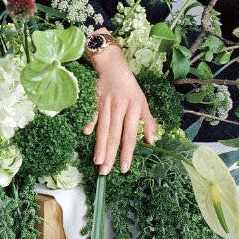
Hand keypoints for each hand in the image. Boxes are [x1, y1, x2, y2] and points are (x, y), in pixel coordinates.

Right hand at [82, 46, 157, 174]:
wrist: (113, 66)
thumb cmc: (130, 88)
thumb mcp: (143, 102)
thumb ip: (148, 122)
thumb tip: (152, 141)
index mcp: (134, 109)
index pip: (131, 135)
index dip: (127, 152)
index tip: (124, 168)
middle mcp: (120, 108)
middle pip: (115, 134)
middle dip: (111, 154)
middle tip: (106, 172)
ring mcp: (106, 104)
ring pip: (103, 128)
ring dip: (100, 145)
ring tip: (98, 162)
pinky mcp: (95, 99)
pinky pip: (92, 113)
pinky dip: (89, 122)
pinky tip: (85, 134)